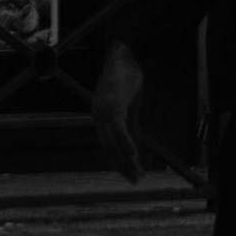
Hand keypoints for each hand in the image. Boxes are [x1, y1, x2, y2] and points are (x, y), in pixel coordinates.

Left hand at [84, 40, 152, 178]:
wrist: (125, 54)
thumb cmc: (127, 77)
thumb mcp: (131, 105)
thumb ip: (131, 126)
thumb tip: (135, 147)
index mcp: (100, 116)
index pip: (108, 145)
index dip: (119, 161)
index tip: (130, 174)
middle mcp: (98, 116)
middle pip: (109, 148)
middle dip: (123, 166)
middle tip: (135, 181)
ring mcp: (104, 111)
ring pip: (114, 143)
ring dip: (127, 160)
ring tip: (137, 174)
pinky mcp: (114, 106)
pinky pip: (120, 130)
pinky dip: (127, 144)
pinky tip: (135, 156)